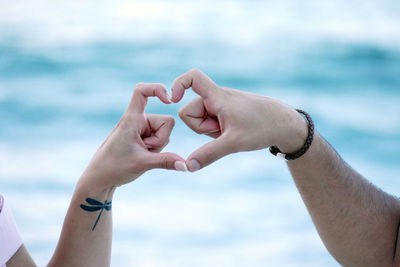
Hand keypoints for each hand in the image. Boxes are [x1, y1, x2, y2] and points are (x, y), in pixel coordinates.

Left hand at [81, 83, 186, 189]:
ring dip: (158, 146)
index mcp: (132, 119)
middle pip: (167, 121)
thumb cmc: (114, 167)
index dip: (157, 89)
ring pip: (165, 133)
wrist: (101, 178)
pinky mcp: (144, 138)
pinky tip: (143, 157)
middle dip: (161, 139)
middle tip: (144, 150)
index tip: (169, 100)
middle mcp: (138, 120)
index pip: (141, 91)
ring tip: (141, 155)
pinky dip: (156, 150)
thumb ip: (166, 162)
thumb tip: (185, 165)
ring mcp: (142, 129)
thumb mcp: (143, 164)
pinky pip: (161, 140)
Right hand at [171, 69, 307, 170]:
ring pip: (200, 120)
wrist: (285, 124)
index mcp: (217, 96)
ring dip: (210, 130)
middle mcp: (217, 97)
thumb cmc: (262, 128)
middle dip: (201, 127)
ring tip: (230, 132)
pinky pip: (210, 122)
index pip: (192, 77)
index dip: (177, 85)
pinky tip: (232, 133)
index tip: (172, 99)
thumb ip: (209, 154)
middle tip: (223, 131)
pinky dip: (217, 131)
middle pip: (189, 112)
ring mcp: (220, 105)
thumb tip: (188, 166)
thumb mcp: (234, 143)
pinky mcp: (225, 112)